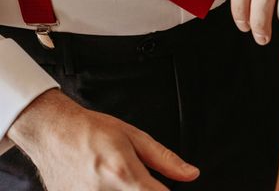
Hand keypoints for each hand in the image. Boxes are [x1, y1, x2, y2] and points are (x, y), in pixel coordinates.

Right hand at [8, 89, 198, 190]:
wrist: (50, 132)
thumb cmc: (92, 130)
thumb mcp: (134, 137)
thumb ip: (164, 160)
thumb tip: (191, 174)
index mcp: (124, 173)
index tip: (166, 188)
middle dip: (145, 190)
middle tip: (134, 177)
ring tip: (115, 176)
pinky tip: (102, 182)